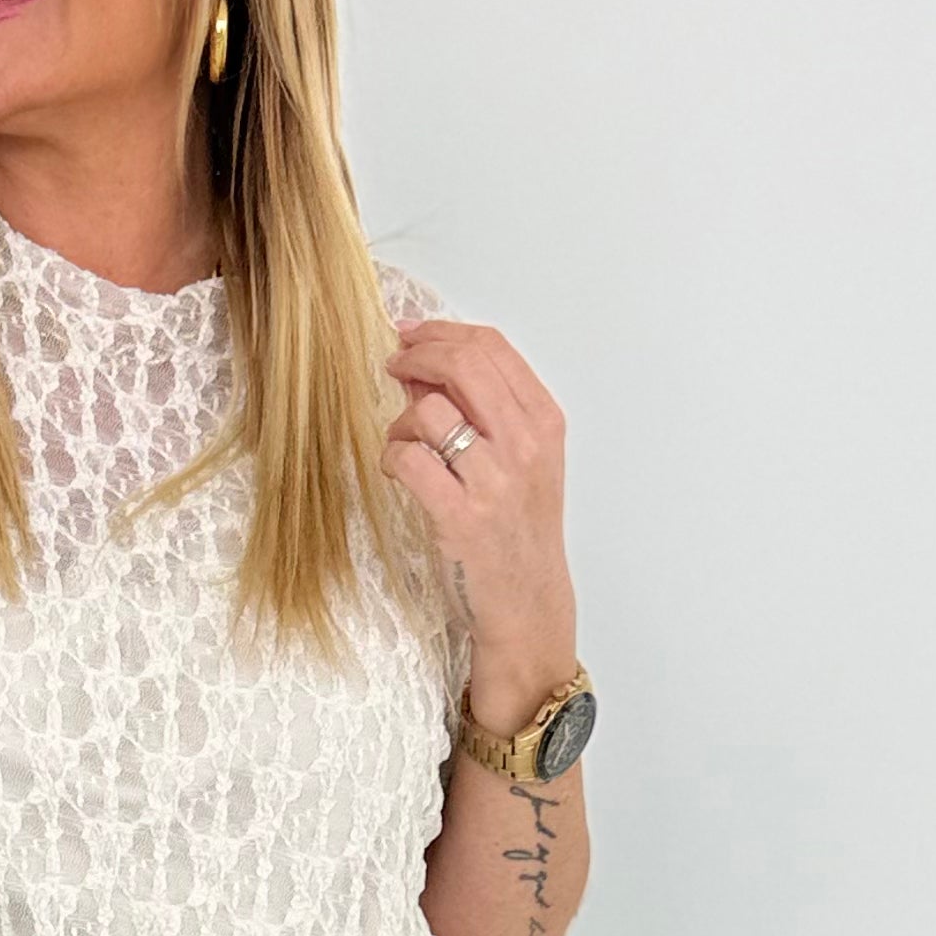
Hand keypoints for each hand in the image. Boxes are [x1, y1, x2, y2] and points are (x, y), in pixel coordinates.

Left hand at [383, 315, 578, 724]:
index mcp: (544, 422)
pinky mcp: (460, 516)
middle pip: (462, 363)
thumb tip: (423, 366)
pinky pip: (407, 458)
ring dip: (402, 420)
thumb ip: (482, 410)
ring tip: (405, 443)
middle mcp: (525, 444)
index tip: (412, 335)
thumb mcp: (520, 462)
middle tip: (394, 365)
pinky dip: (392, 457)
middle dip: (417, 354)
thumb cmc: (517, 531)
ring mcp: (494, 481)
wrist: (527, 603)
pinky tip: (399, 471)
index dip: (442, 332)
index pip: (491, 348)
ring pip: (429, 411)